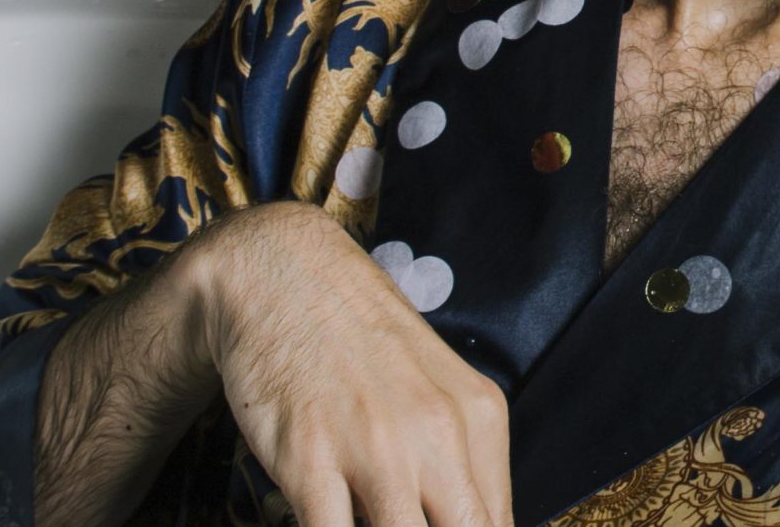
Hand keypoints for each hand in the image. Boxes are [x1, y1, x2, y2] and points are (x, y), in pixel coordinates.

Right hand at [185, 202, 514, 526]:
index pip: (497, 522)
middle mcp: (438, 433)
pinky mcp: (310, 461)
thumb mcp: (437, 388)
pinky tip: (331, 522)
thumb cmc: (360, 341)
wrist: (281, 277)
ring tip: (370, 522)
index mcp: (478, 416)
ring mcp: (376, 449)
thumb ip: (461, 459)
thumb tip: (471, 521)